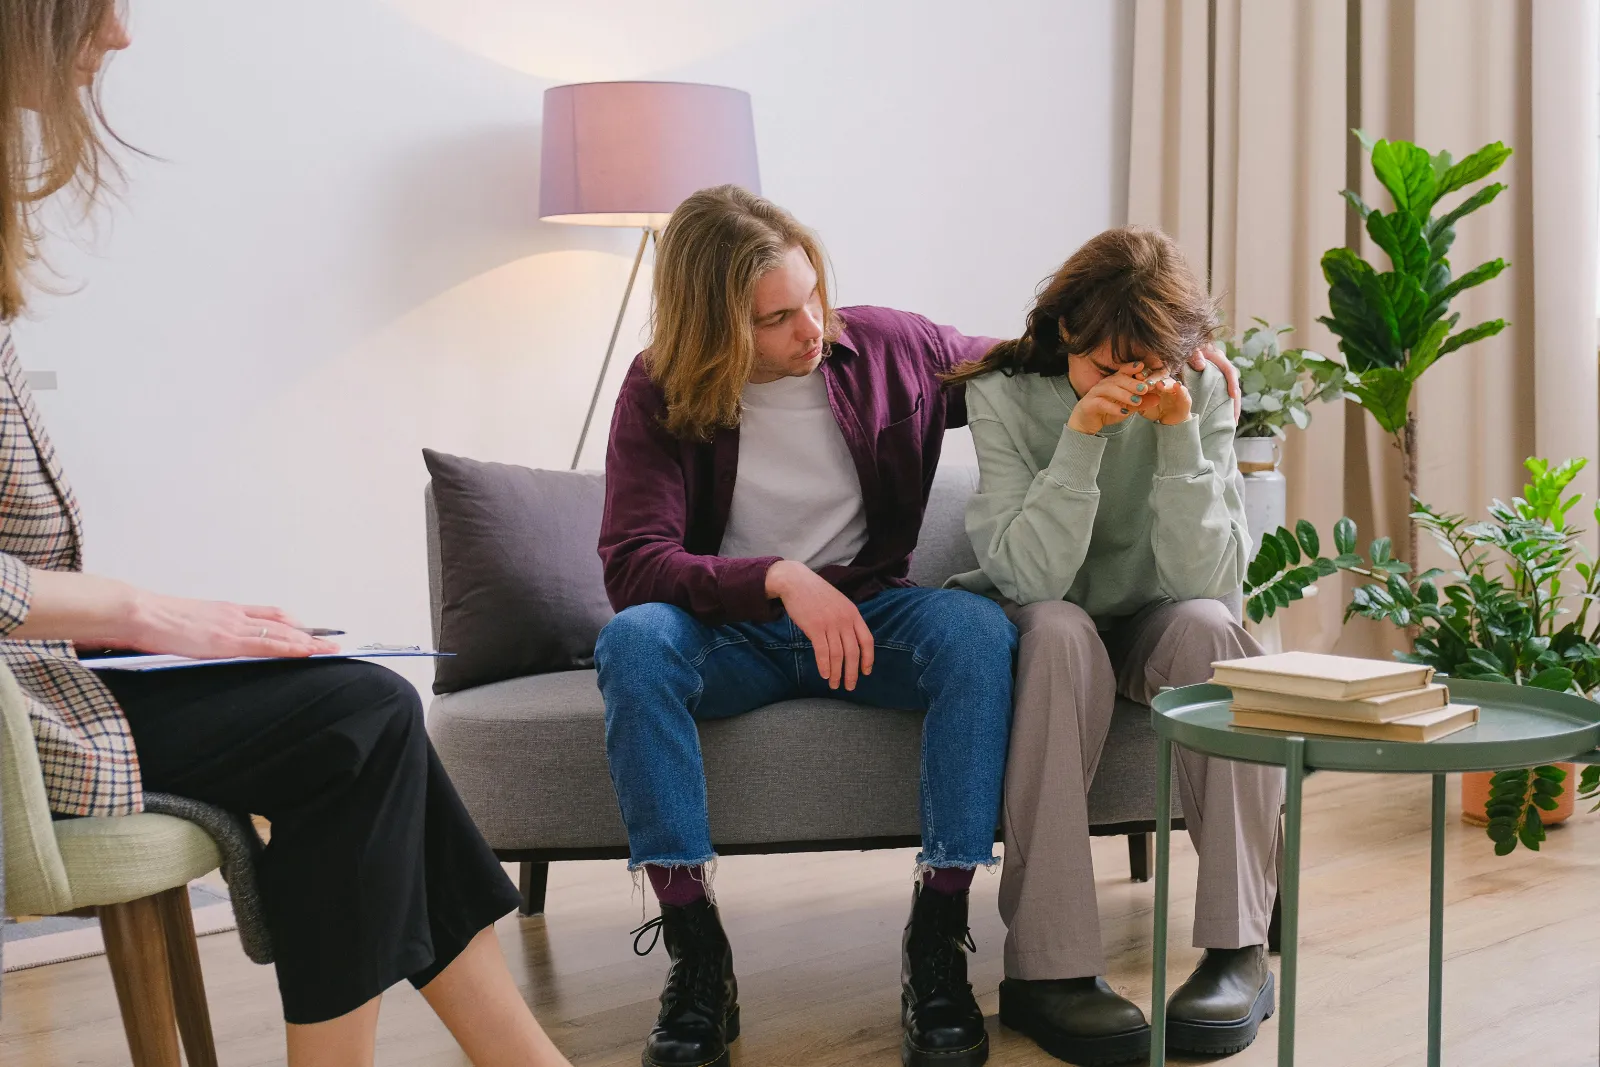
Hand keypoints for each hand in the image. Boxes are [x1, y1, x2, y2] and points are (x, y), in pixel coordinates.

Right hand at [123, 592, 338, 659]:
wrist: (135, 612)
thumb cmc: (150, 620)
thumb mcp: (183, 623)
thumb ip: (200, 631)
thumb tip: (201, 641)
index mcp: (224, 610)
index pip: (268, 614)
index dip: (292, 623)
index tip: (310, 629)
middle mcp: (234, 615)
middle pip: (282, 622)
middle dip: (309, 633)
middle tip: (331, 641)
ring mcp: (232, 626)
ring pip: (281, 633)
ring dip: (308, 642)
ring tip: (330, 649)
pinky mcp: (225, 640)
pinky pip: (266, 645)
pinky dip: (291, 648)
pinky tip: (307, 652)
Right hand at [765, 560, 874, 690]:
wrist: (796, 582)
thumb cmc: (816, 594)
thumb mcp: (839, 603)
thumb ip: (847, 619)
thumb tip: (850, 642)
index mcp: (853, 613)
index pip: (867, 640)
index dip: (868, 659)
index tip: (866, 672)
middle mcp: (844, 620)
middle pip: (853, 652)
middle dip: (852, 673)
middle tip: (849, 686)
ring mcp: (830, 623)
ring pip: (838, 655)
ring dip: (837, 673)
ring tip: (834, 684)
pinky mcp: (814, 627)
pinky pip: (822, 651)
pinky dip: (824, 666)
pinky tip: (824, 675)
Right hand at [1066, 362, 1151, 434]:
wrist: (1086, 422)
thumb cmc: (1106, 411)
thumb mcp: (1127, 407)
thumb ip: (1141, 403)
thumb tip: (1158, 399)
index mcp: (1113, 382)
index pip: (1122, 371)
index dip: (1131, 367)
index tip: (1143, 366)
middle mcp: (1103, 384)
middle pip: (1118, 379)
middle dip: (1132, 383)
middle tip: (1145, 388)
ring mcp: (1095, 393)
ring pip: (1109, 389)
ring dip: (1124, 394)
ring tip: (1137, 401)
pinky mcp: (1089, 405)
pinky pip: (1101, 404)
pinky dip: (1113, 407)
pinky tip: (1124, 412)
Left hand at [1135, 375, 1192, 424]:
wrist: (1169, 420)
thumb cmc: (1154, 410)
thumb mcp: (1142, 405)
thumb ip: (1136, 399)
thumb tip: (1125, 394)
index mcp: (1152, 382)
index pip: (1147, 374)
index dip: (1142, 374)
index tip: (1135, 376)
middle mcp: (1163, 381)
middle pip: (1157, 375)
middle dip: (1151, 377)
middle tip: (1146, 381)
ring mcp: (1174, 387)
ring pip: (1169, 381)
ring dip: (1164, 382)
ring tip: (1159, 384)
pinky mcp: (1184, 396)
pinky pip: (1183, 390)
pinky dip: (1180, 388)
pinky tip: (1177, 386)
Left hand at [1188, 343, 1240, 419]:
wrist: (1184, 347)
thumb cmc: (1187, 347)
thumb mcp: (1190, 349)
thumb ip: (1194, 354)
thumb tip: (1201, 365)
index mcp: (1217, 357)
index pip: (1229, 370)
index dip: (1232, 383)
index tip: (1234, 395)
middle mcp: (1221, 367)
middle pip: (1233, 386)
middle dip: (1235, 404)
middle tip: (1235, 420)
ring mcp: (1218, 376)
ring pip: (1228, 393)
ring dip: (1231, 408)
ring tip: (1231, 424)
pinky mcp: (1213, 384)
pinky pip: (1220, 396)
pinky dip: (1222, 407)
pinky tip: (1221, 419)